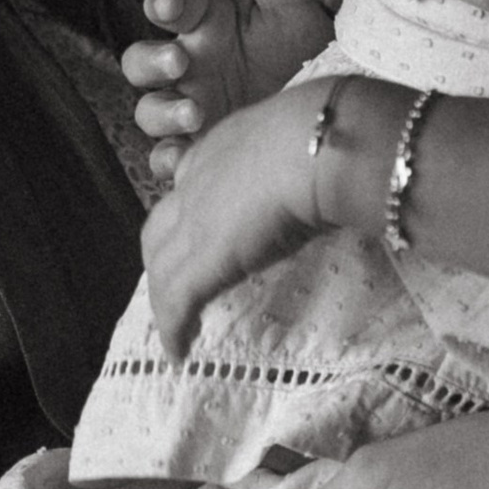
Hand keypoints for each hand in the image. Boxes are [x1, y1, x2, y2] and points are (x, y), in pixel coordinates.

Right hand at [122, 0, 333, 183]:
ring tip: (196, 111)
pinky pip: (165, 158)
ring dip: (162, 110)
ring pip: (148, 111)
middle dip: (151, 60)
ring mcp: (189, 110)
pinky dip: (167, 160)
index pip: (169, 8)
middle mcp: (188, 68)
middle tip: (181, 60)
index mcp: (204, 26)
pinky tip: (185, 159)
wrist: (330, 110)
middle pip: (140, 61)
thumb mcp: (288, 10)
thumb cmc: (304, 53)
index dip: (164, 3)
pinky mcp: (199, 149)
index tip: (171, 4)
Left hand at [139, 77, 326, 357]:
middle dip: (161, 261)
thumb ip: (298, 160)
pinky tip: (178, 351)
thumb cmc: (331, 136)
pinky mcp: (202, 261)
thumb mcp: (303, 141)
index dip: (187, 220)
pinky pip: (176, 303)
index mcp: (219, 150)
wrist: (322, 145)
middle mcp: (194, 185)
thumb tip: (326, 172)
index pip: (187, 191)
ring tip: (176, 329)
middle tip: (177, 290)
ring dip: (165, 300)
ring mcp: (193, 224)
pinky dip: (173, 329)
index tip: (198, 240)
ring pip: (160, 270)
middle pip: (158, 232)